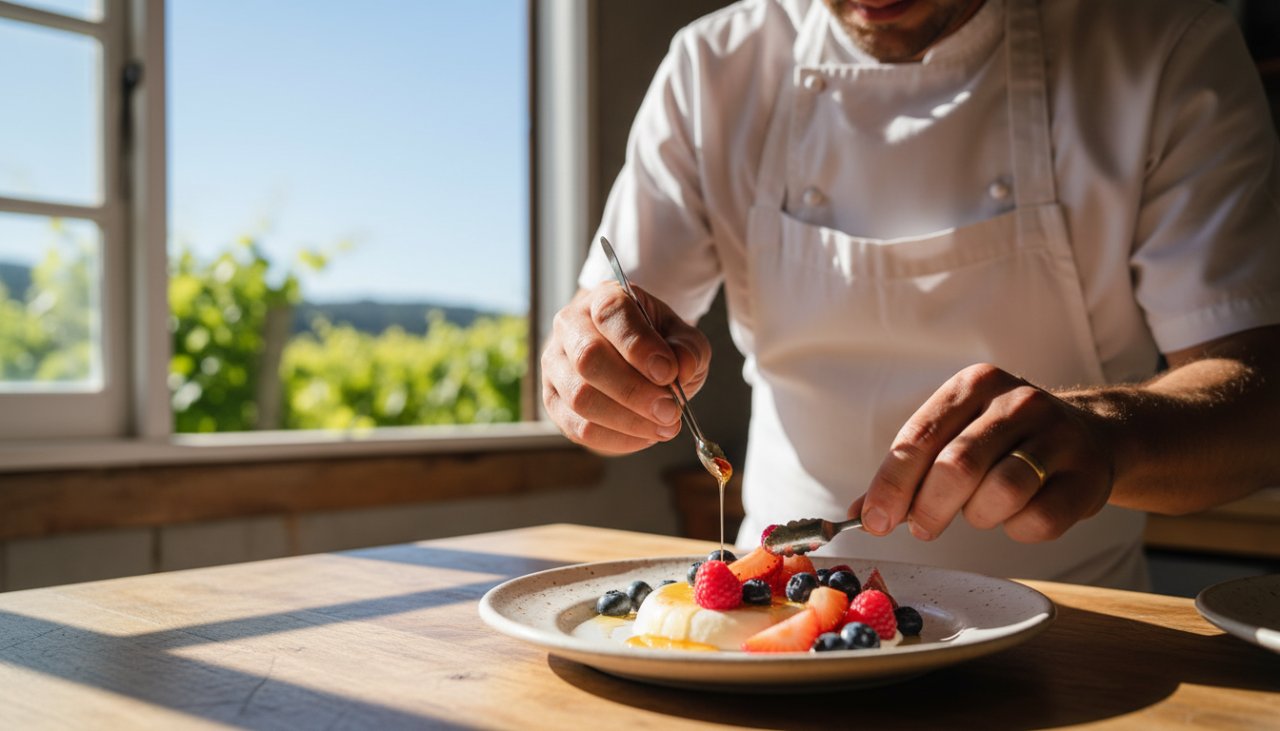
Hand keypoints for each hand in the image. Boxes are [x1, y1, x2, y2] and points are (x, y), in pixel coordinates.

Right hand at [541, 282, 710, 454]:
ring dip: (628, 420)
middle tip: (670, 410)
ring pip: (581, 398)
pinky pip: (579, 428)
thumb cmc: (658, 345)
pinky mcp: (553, 400)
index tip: (669, 372)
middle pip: (588, 358)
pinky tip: (645, 436)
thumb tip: (681, 367)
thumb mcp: (683, 338)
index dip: (638, 346)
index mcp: (603, 298)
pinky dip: (617, 438)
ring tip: (665, 427)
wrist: (634, 362)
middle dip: (633, 391)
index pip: (611, 314)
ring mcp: (555, 364)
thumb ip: (688, 348)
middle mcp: (570, 325)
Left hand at [850, 364, 1114, 542]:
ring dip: (978, 516)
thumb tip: (860, 513)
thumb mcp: (955, 435)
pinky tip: (1016, 517)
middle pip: (958, 465)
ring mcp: (1059, 436)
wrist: (1092, 436)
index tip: (874, 520)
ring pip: (1001, 492)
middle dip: (929, 508)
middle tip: (922, 528)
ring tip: (979, 512)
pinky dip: (1017, 530)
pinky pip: (1039, 520)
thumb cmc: (1004, 441)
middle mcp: (1018, 402)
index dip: (892, 483)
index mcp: (975, 384)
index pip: (920, 436)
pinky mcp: (1088, 476)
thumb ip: (908, 471)